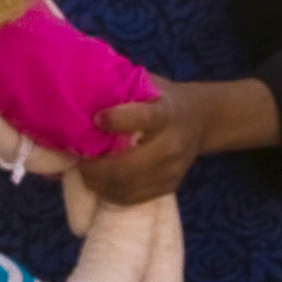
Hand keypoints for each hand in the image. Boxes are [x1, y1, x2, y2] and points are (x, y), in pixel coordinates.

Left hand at [82, 78, 266, 208]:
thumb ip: (122, 86)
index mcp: (167, 114)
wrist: (203, 120)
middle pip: (130, 166)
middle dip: (97, 167)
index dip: (118, 120)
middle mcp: (172, 144)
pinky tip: (100, 183)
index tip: (96, 119)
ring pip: (128, 186)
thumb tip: (81, 85)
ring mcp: (172, 169)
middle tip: (79, 161)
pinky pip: (134, 198)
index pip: (145, 118)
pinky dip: (111, 194)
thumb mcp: (150, 83)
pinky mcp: (169, 186)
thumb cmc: (165, 98)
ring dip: (99, 183)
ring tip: (85, 172)